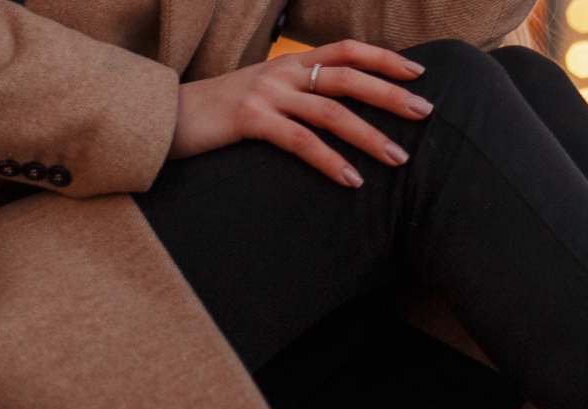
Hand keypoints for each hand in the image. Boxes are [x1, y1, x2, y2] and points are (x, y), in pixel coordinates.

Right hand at [167, 40, 434, 186]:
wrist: (162, 119)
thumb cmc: (217, 115)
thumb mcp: (262, 96)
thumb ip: (296, 97)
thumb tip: (339, 113)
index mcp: (287, 63)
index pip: (345, 50)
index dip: (383, 58)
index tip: (418, 73)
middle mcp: (280, 71)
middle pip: (347, 76)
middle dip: (390, 95)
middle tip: (425, 113)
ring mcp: (265, 93)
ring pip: (330, 110)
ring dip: (368, 135)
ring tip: (398, 158)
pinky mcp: (249, 119)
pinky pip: (300, 141)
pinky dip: (330, 161)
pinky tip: (352, 181)